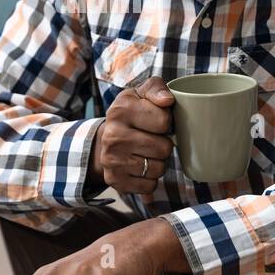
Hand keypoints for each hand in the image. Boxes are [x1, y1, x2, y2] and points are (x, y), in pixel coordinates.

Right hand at [89, 75, 174, 197]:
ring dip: (158, 162)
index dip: (166, 121)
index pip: (164, 121)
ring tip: (147, 152)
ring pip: (159, 169)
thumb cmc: (132, 113)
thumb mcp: (141, 93)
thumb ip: (157, 88)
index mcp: (120, 110)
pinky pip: (150, 186)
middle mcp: (112, 136)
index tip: (155, 120)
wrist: (106, 137)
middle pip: (164, 148)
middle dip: (164, 144)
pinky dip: (150, 178)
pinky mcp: (115, 181)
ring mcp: (112, 160)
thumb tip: (167, 100)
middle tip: (152, 138)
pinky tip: (141, 166)